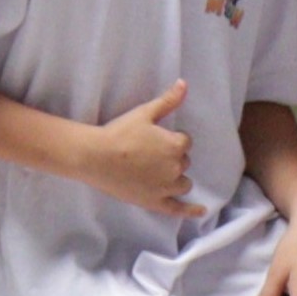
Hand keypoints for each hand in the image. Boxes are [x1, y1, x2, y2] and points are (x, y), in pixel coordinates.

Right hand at [74, 80, 195, 218]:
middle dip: (172, 157)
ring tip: (160, 173)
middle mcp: (175, 167)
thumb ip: (168, 101)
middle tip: (150, 153)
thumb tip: (184, 83)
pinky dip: (191, 211)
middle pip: (183, 162)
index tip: (155, 138)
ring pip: (183, 183)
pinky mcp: (155, 202)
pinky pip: (178, 209)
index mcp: (175, 145)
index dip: (171, 138)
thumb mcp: (145, 113)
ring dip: (177, 177)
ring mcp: (166, 188)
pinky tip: (201, 212)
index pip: (185, 141)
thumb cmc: (120, 132)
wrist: (95, 157)